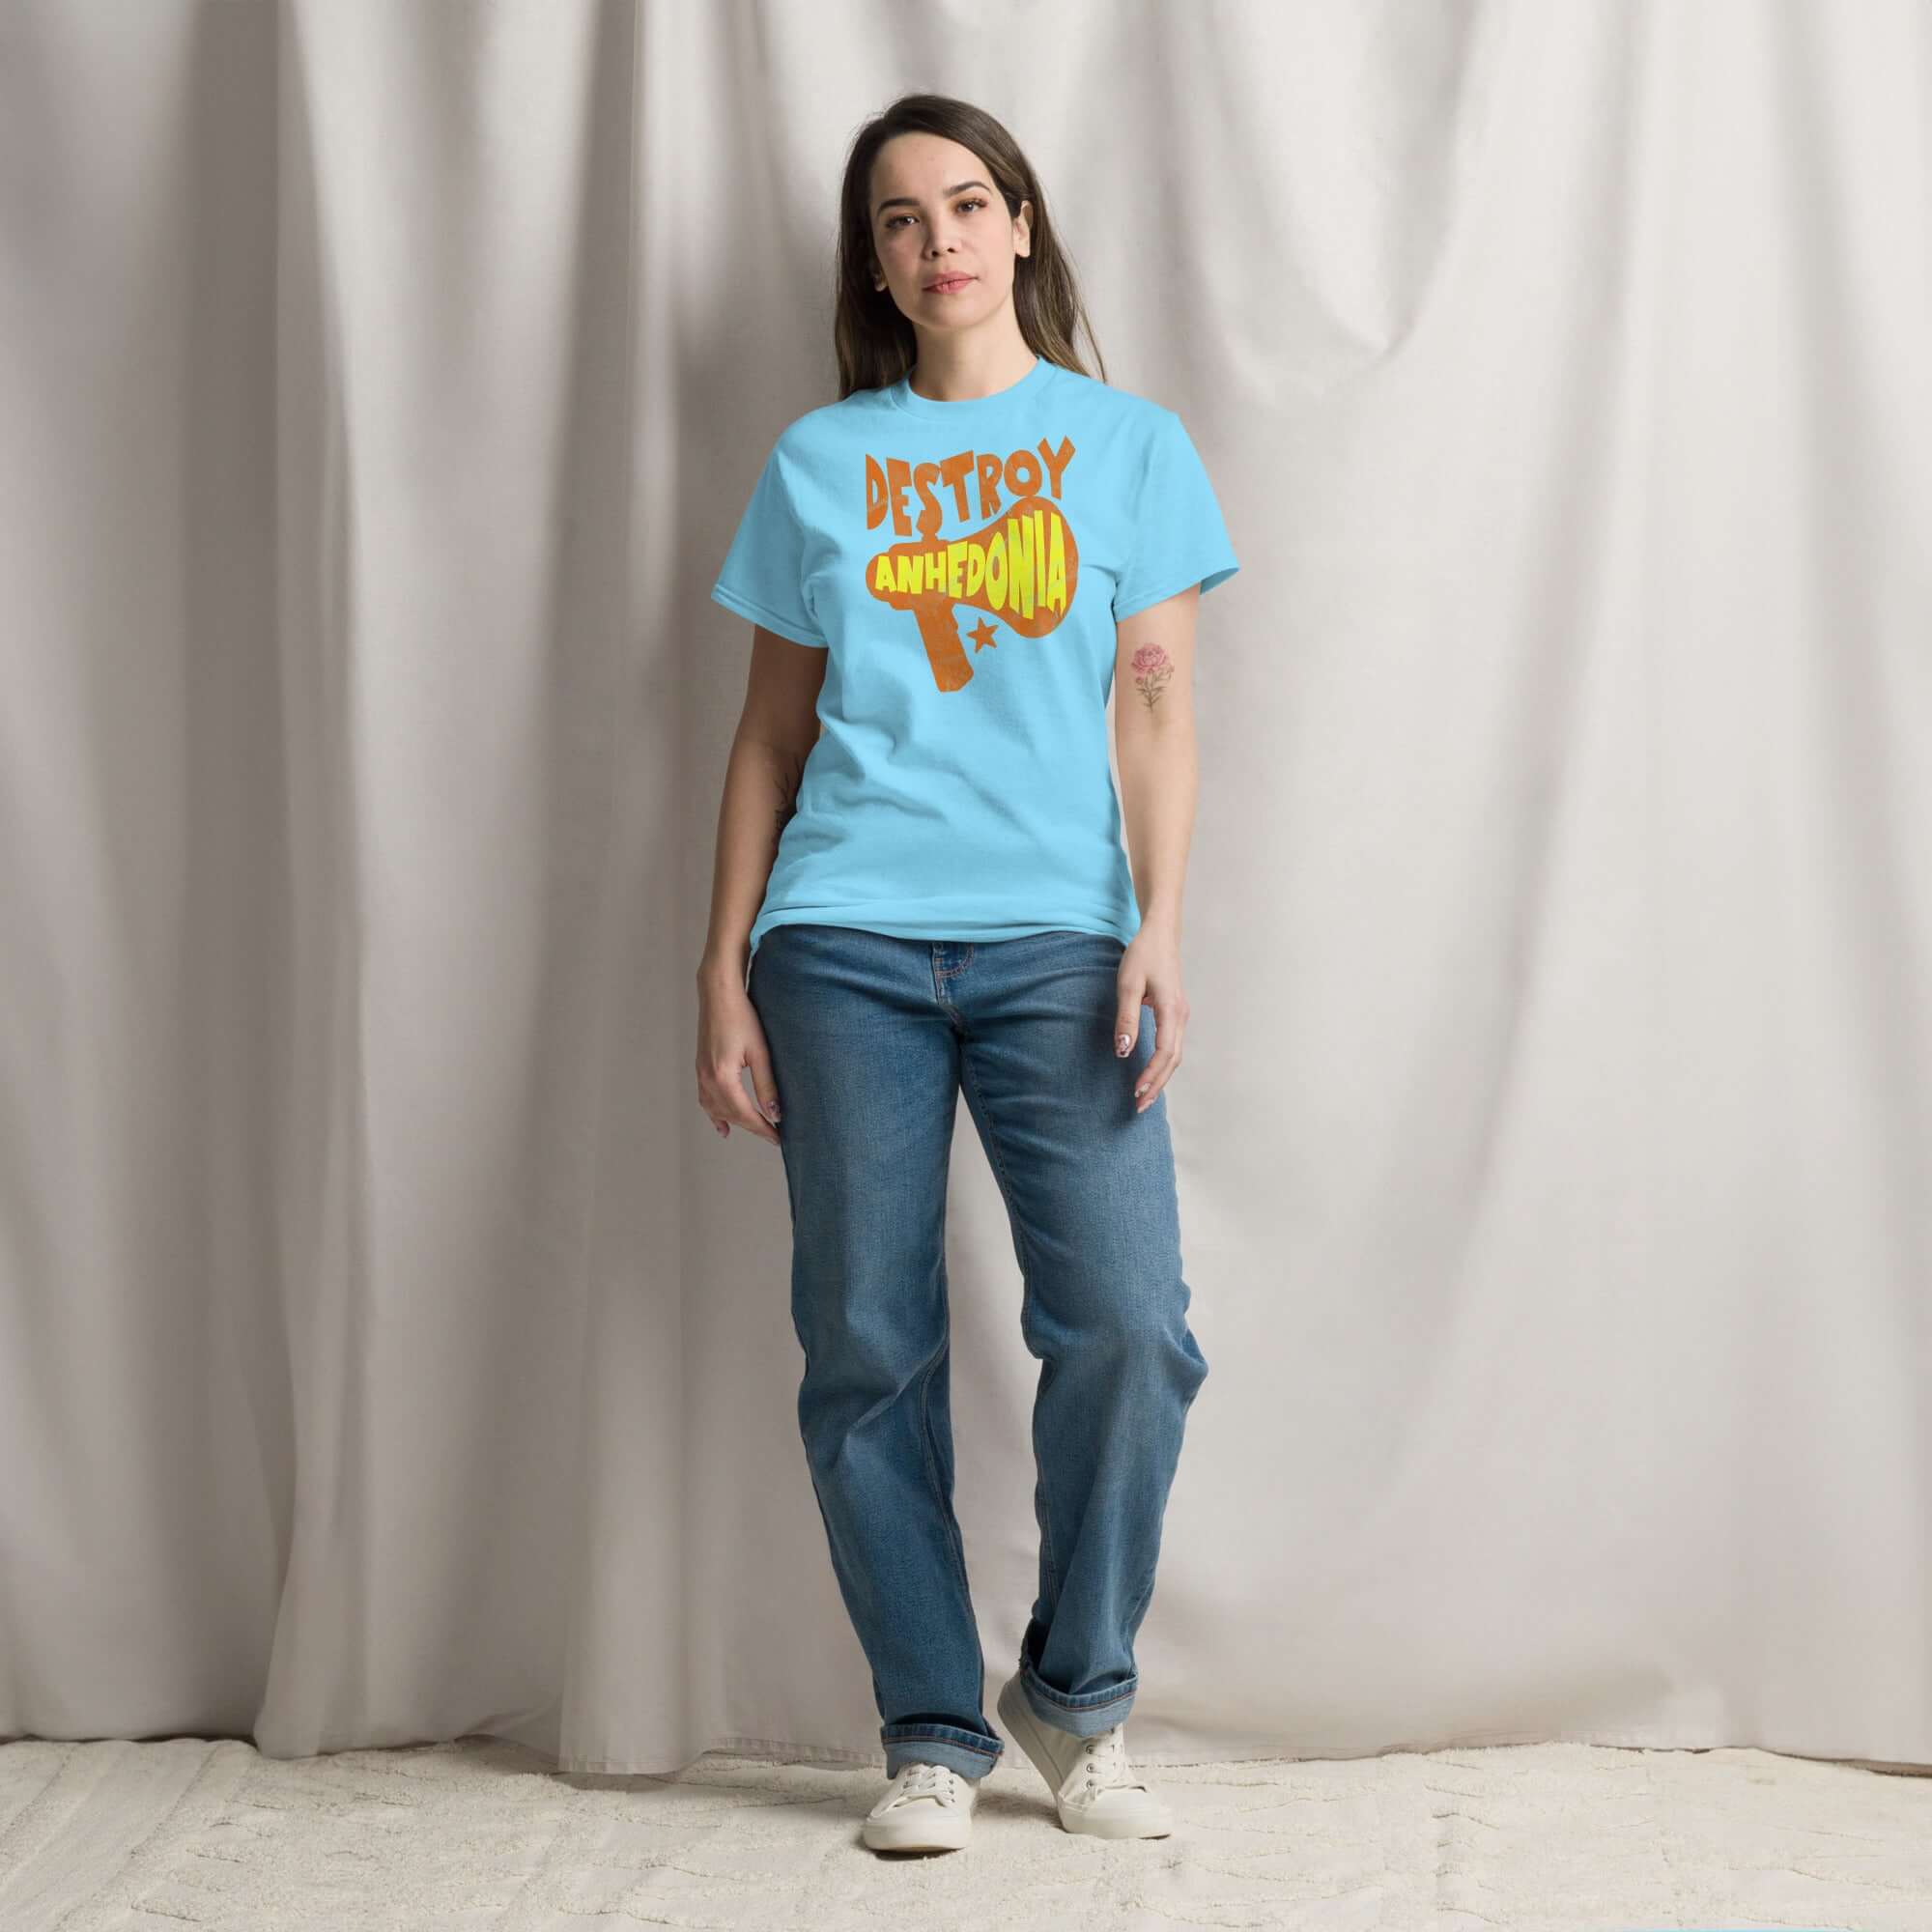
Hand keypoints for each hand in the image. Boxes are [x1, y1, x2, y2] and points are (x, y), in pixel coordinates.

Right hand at [695, 974, 781, 1146]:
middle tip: (773, 1135)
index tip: (778, 1138)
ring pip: (716, 1110)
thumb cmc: (741, 1017)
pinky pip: (705, 1099)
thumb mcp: (760, 1052)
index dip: (763, 1128)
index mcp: (722, 1077)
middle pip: (731, 1114)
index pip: (746, 1114)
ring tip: (752, 1131)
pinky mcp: (700, 1067)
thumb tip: (775, 1113)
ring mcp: (701, 1074)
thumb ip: (767, 1085)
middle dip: (752, 1127)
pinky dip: (714, 1114)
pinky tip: (722, 1125)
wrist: (718, 994)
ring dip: (734, 1122)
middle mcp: (707, 1079)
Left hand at [1114, 924, 1187, 1113]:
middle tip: (1139, 1106)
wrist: (1160, 934)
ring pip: (1175, 1055)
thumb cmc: (1143, 956)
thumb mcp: (1127, 985)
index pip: (1165, 1053)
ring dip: (1161, 1076)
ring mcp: (1180, 1015)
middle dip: (1158, 1084)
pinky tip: (1151, 1072)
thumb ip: (1127, 1019)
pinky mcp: (1175, 1013)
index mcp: (1171, 1011)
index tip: (1136, 1092)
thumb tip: (1125, 1052)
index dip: (1151, 1075)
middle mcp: (1181, 1016)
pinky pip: (1172, 1045)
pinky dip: (1163, 1063)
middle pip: (1173, 1060)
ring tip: (1145, 1095)